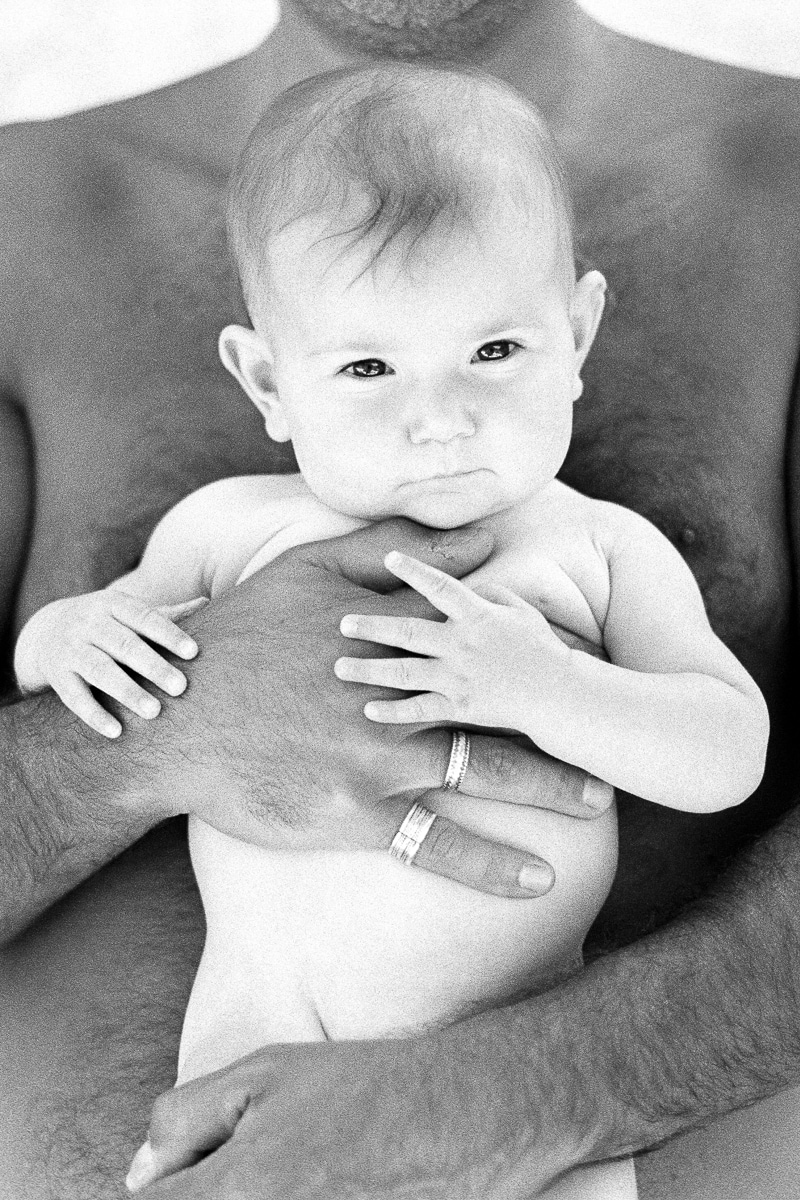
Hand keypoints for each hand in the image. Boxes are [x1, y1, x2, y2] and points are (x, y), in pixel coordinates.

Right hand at [13, 590, 199, 737]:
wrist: (46, 630)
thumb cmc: (105, 623)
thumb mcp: (127, 611)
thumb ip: (165, 614)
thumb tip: (208, 604)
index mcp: (112, 604)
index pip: (144, 617)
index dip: (169, 634)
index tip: (194, 652)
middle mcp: (89, 623)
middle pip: (124, 645)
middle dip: (153, 666)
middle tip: (181, 687)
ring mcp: (70, 649)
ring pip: (100, 670)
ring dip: (127, 692)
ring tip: (155, 712)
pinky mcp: (57, 675)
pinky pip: (74, 697)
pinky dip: (94, 715)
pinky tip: (116, 731)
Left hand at [124, 1005, 581, 1197]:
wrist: (463, 1116)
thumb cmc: (365, 1088)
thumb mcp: (266, 1073)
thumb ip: (185, 1119)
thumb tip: (140, 1175)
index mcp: (234, 1193)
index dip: (164, 1192)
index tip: (186, 1179)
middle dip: (209, 1195)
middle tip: (257, 1170)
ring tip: (293, 1176)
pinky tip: (320, 1186)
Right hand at [147, 520, 610, 897]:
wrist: (176, 716)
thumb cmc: (243, 632)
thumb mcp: (310, 565)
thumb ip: (396, 546)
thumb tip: (479, 535)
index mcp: (392, 632)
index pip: (482, 635)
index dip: (538, 645)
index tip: (582, 656)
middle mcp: (395, 693)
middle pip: (496, 704)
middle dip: (559, 718)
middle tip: (611, 731)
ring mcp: (376, 756)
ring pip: (483, 772)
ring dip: (547, 788)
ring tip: (597, 801)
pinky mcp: (352, 813)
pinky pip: (437, 844)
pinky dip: (490, 863)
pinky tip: (537, 880)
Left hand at [334, 550, 569, 732]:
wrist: (559, 696)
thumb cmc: (541, 650)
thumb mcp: (520, 612)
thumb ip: (491, 594)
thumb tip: (471, 583)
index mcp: (477, 615)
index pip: (440, 587)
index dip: (414, 570)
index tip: (389, 557)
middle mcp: (462, 644)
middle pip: (407, 631)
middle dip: (372, 626)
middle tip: (342, 622)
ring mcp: (458, 677)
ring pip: (404, 672)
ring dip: (369, 669)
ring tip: (340, 667)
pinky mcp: (459, 708)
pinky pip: (420, 710)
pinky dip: (393, 711)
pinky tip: (368, 709)